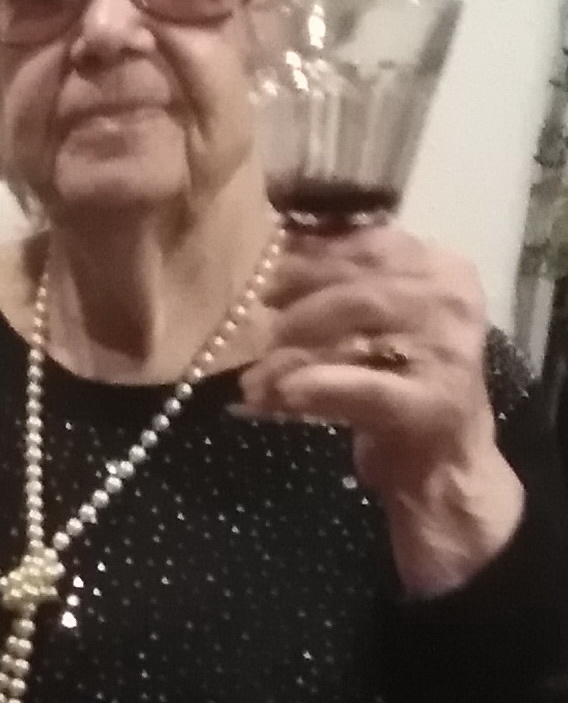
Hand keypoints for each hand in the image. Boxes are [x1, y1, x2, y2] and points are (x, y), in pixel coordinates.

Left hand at [243, 224, 524, 595]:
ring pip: (354, 331)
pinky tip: (272, 396)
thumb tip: (275, 240)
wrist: (444, 463)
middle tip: (250, 310)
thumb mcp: (378, 320)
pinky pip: (359, 386)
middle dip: (295, 298)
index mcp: (443, 269)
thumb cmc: (398, 382)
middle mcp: (452, 302)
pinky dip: (311, 388)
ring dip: (291, 349)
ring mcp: (446, 352)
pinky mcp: (428, 404)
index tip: (264, 264)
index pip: (369, 243)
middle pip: (358, 285)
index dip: (310, 253)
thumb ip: (343, 279)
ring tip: (252, 371)